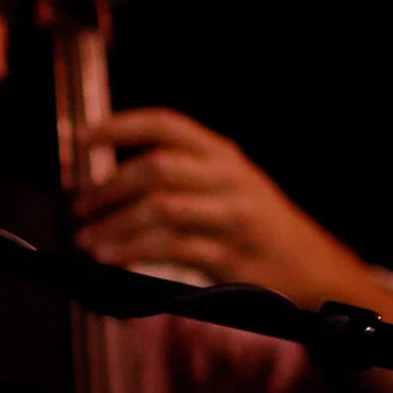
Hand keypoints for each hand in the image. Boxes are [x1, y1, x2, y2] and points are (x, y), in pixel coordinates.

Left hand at [72, 109, 392, 325]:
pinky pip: (171, 249)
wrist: (313, 267)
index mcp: (223, 155)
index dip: (120, 126)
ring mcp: (233, 217)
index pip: (167, 124)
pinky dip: (132, 251)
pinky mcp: (231, 256)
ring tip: (86, 239)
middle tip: (79, 205)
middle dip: (107, 187)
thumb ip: (180, 174)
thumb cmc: (255, 225)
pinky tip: (110, 257)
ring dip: (113, 224)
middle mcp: (229, 179)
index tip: (82, 138)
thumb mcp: (227, 184)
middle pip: (156, 167)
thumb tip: (108, 180)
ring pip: (160, 207)